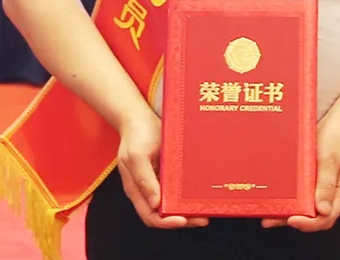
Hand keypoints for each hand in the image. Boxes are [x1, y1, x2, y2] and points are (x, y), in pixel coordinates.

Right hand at [117, 108, 208, 228]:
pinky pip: (175, 188)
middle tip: (202, 218)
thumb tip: (154, 204)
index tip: (183, 220)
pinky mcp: (165, 172)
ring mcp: (156, 181)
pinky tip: (198, 192)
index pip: (150, 216)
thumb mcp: (136, 155)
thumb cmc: (136, 134)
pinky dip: (186, 194)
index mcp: (136, 189)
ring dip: (186, 208)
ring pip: (171, 203)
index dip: (167, 222)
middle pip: (163, 214)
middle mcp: (146, 189)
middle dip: (183, 218)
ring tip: (204, 208)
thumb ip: (143, 179)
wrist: (138, 116)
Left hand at [262, 107, 339, 231]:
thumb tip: (321, 210)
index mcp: (339, 192)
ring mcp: (322, 184)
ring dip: (289, 209)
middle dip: (292, 219)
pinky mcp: (315, 176)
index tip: (292, 219)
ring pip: (306, 205)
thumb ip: (327, 183)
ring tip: (269, 210)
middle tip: (270, 219)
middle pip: (313, 216)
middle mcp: (330, 192)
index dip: (308, 224)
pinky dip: (292, 195)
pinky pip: (303, 191)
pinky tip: (280, 194)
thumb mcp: (331, 158)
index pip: (325, 218)